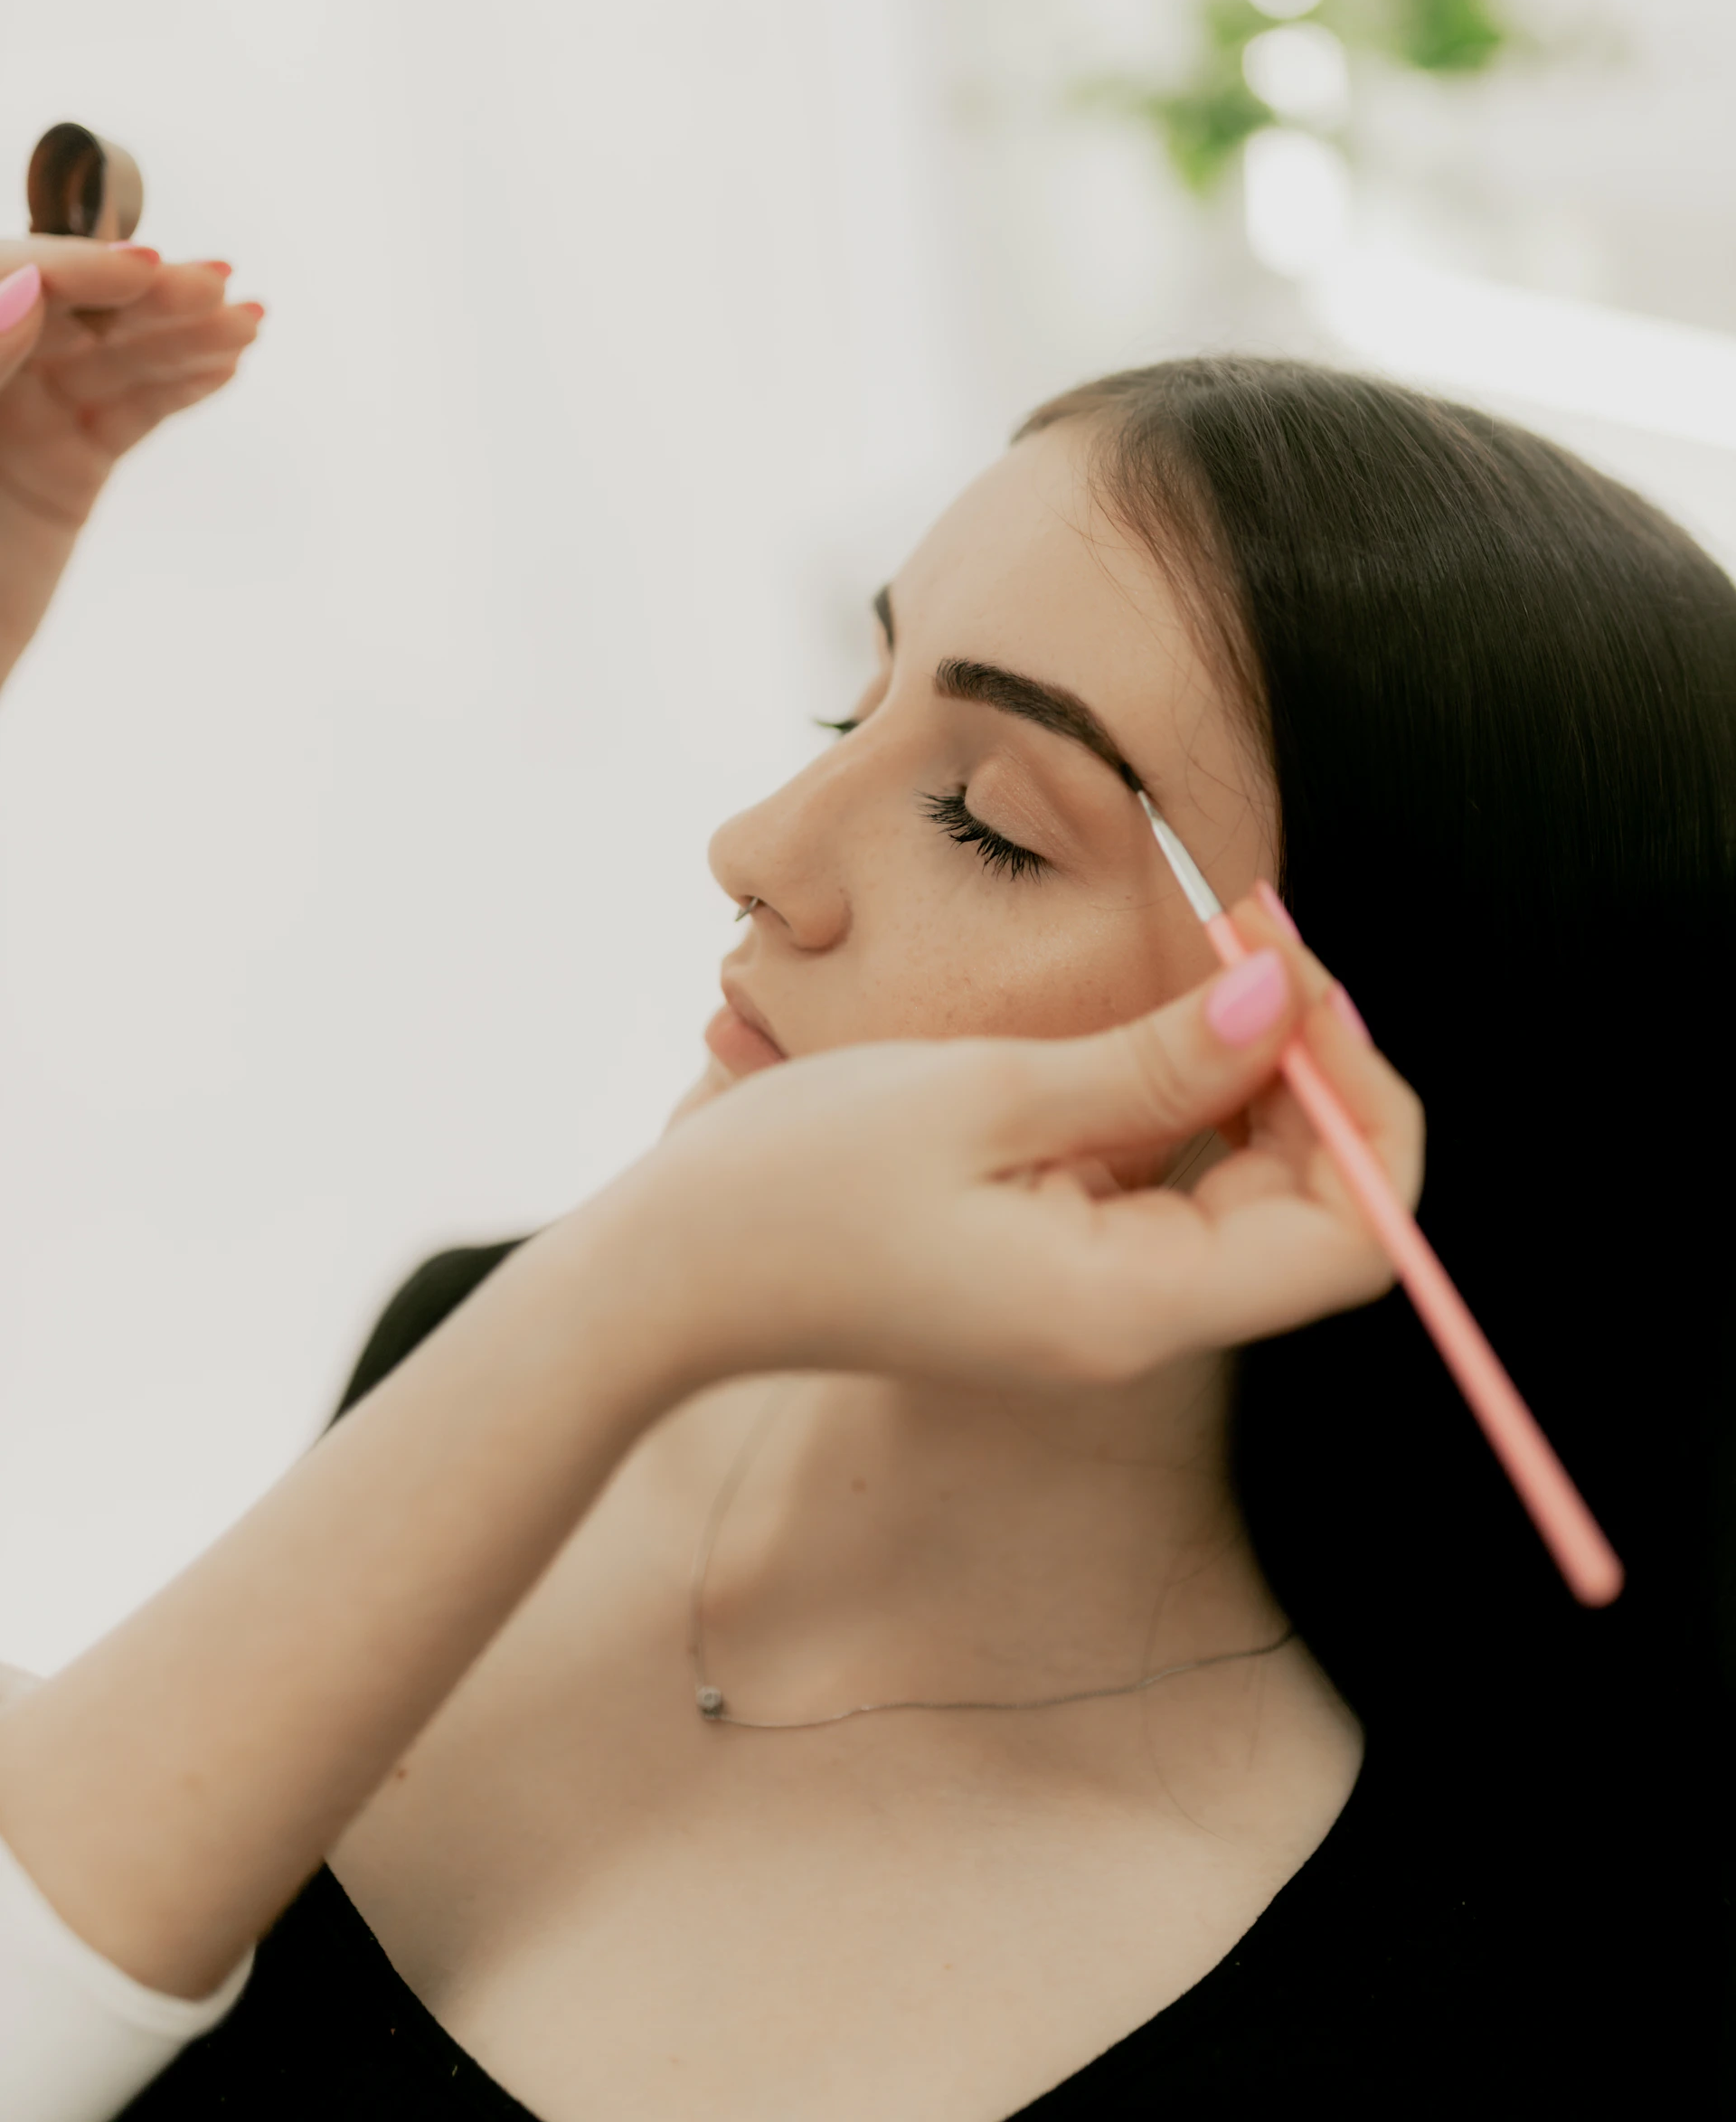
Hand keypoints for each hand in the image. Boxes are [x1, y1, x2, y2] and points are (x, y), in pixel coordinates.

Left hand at [0, 238, 263, 683]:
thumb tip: (30, 286)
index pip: (13, 277)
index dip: (79, 267)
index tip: (144, 272)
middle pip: (76, 310)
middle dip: (150, 296)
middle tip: (220, 291)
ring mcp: (27, 415)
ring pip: (114, 359)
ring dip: (184, 335)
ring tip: (250, 323)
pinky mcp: (68, 465)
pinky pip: (130, 412)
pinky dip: (178, 388)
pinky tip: (223, 368)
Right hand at [607, 900, 1418, 1394]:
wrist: (664, 1276)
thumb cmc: (799, 1183)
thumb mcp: (984, 1095)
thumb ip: (1152, 1064)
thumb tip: (1282, 1005)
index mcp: (1131, 1304)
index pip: (1352, 1241)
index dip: (1368, 1110)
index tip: (1306, 986)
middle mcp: (1133, 1326)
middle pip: (1312, 1219)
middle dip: (1317, 1077)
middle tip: (1267, 944)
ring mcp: (1093, 1305)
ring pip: (1247, 1201)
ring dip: (1257, 1082)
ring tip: (1221, 961)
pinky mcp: (1054, 1272)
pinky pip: (1168, 1196)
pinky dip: (1185, 1107)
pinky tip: (1156, 1025)